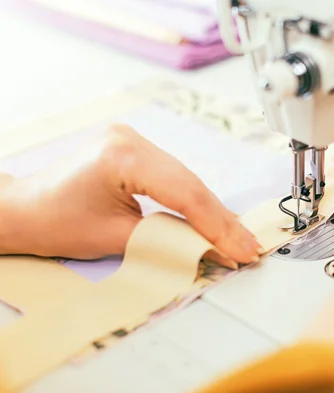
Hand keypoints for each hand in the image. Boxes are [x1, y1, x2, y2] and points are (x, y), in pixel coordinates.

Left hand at [0, 125, 260, 263]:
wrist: (24, 210)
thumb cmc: (57, 224)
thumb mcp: (119, 238)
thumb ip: (172, 242)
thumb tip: (215, 251)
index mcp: (124, 154)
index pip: (186, 193)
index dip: (218, 226)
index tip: (241, 250)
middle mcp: (132, 139)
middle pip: (192, 184)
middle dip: (222, 220)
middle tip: (248, 247)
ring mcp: (135, 141)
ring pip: (189, 180)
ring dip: (213, 212)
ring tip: (238, 239)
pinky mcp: (137, 150)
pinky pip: (176, 177)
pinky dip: (195, 202)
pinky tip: (215, 219)